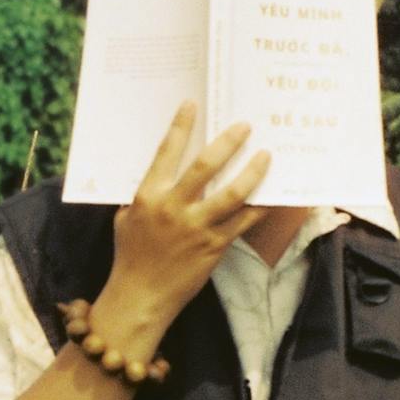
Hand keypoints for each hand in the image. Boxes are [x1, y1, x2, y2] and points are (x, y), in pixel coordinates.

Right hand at [95, 100, 270, 360]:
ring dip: (252, 171)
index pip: (166, 152)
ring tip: (266, 155)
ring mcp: (196, 228)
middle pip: (206, 166)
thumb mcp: (127, 217)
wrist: (140, 296)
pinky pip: (244, 221)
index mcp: (148, 196)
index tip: (193, 104)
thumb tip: (161, 168)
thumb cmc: (131, 254)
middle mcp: (174, 208)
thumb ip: (144, 192)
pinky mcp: (214, 246)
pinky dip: (260, 206)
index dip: (180, 126)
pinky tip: (273, 194)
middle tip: (244, 126)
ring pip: (233, 193)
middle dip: (228, 142)